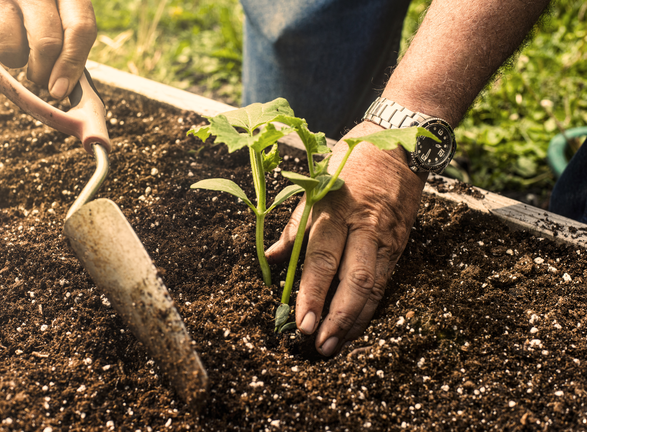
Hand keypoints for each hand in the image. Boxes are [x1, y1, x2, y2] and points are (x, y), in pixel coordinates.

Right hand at [0, 0, 96, 98]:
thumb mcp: (62, 10)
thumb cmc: (40, 3)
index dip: (71, 65)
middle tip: (39, 77)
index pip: (79, 29)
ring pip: (8, 44)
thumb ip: (70, 40)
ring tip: (16, 53)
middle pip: (46, 42)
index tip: (59, 90)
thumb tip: (63, 88)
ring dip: (13, 61)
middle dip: (43, 72)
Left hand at [266, 121, 426, 355]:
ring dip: (355, 320)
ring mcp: (386, 236)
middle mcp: (363, 226)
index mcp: (335, 208)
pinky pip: (386, 281)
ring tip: (337, 344)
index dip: (311, 294)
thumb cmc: (350, 161)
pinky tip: (357, 324)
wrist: (403, 143)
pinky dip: (371, 306)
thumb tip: (270, 259)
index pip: (322, 259)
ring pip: (374, 287)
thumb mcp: (316, 184)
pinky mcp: (401, 243)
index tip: (301, 322)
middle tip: (320, 345)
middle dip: (337, 317)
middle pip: (353, 280)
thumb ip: (295, 226)